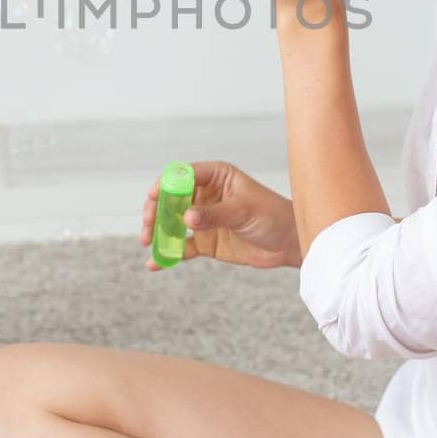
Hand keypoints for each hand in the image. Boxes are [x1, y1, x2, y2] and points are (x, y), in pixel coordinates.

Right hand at [140, 161, 300, 270]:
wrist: (288, 244)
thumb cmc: (273, 216)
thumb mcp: (243, 212)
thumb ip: (215, 214)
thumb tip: (186, 217)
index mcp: (216, 177)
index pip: (184, 174)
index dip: (166, 183)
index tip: (153, 196)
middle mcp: (205, 195)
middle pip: (171, 198)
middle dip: (155, 210)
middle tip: (147, 224)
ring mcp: (203, 219)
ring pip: (172, 222)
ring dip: (157, 231)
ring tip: (148, 243)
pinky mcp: (205, 241)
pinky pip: (181, 246)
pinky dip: (168, 254)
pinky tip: (155, 263)